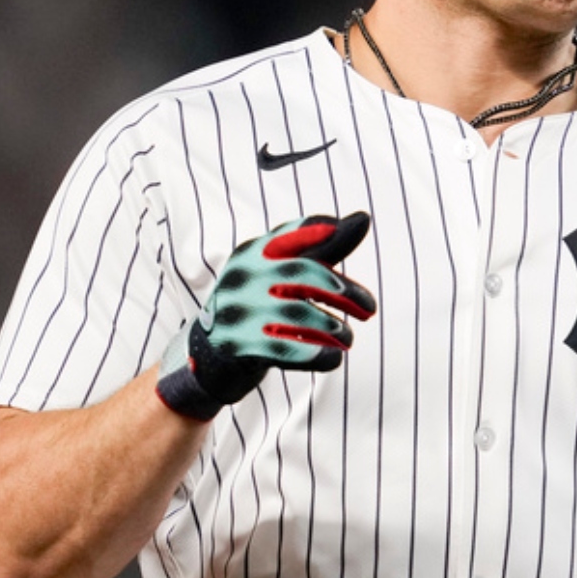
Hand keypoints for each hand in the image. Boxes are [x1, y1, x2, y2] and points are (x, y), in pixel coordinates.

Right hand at [155, 212, 376, 419]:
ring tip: (348, 338)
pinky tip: (334, 359)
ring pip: (299, 314)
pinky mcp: (237, 345)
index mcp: (252, 253)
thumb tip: (363, 218)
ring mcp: (238, 310)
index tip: (354, 228)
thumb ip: (321, 249)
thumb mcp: (281, 274)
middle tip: (370, 309)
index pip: (292, 234)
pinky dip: (317, 355)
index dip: (323, 230)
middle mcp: (243, 276)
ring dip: (334, 328)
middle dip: (344, 291)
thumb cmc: (258, 307)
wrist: (206, 356)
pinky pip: (286, 349)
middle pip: (304, 275)